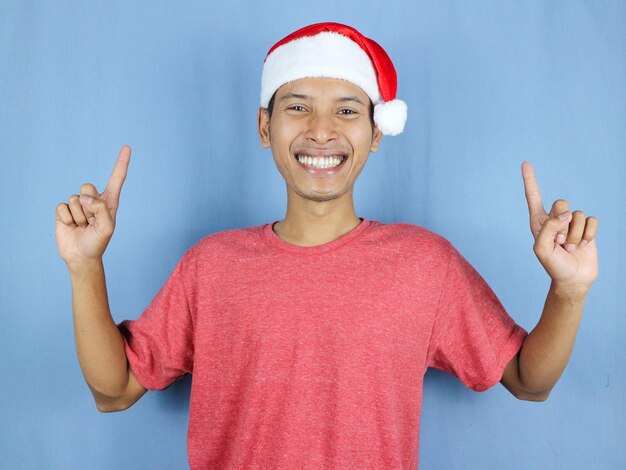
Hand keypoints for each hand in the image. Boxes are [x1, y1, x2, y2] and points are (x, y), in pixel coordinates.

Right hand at [55, 145, 130, 265]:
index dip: (121, 163)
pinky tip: (71, 226)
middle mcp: (94, 199)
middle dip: (89, 205)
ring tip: (82, 226)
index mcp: (109, 202)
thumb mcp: (107, 227)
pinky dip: (67, 218)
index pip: (116, 179)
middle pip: (87, 186)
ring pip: (75, 198)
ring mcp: (78, 204)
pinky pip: (62, 206)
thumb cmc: (97, 242)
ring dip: (79, 216)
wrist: (81, 256)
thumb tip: (84, 197)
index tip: (127, 147)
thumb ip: (100, 209)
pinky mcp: (64, 210)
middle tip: (90, 221)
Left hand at [521, 162, 598, 295]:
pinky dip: (588, 234)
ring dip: (575, 235)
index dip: (530, 180)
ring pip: (577, 215)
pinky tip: (583, 245)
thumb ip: (548, 228)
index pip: (533, 197)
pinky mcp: (587, 228)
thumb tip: (564, 214)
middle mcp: (554, 219)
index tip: (525, 163)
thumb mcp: (542, 249)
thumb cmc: (553, 265)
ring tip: (569, 248)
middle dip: (562, 223)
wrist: (573, 279)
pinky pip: (591, 220)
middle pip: (561, 203)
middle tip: (560, 242)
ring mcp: (571, 223)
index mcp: (538, 221)